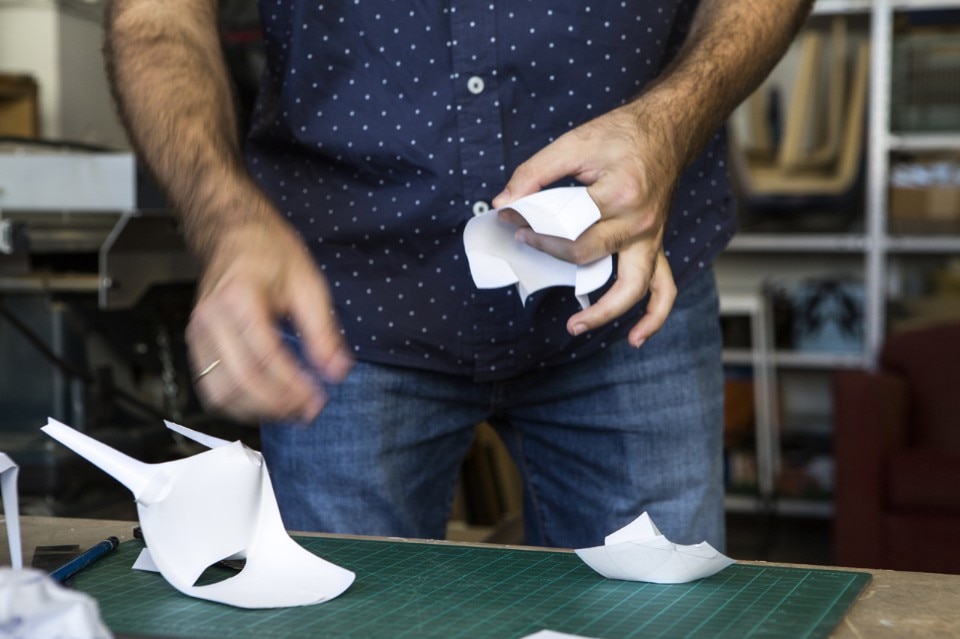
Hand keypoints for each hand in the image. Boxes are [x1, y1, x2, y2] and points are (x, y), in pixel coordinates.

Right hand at [186, 202, 352, 422]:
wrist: (232, 233)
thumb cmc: (269, 252)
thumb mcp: (308, 283)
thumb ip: (322, 331)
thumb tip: (336, 372)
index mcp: (239, 299)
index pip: (264, 357)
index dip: (292, 387)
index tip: (318, 399)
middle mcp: (211, 320)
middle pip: (240, 381)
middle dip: (277, 404)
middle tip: (308, 410)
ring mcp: (197, 334)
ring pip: (221, 392)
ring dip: (257, 411)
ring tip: (290, 410)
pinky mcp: (195, 345)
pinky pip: (211, 388)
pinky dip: (238, 404)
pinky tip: (266, 403)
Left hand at [492, 101, 680, 346]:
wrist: (666, 131)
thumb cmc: (622, 135)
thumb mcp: (574, 142)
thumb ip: (535, 172)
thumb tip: (503, 202)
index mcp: (620, 194)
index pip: (567, 225)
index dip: (534, 226)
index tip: (511, 218)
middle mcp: (640, 222)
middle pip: (587, 255)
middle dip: (549, 252)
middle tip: (523, 242)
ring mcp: (652, 238)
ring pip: (634, 288)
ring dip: (605, 313)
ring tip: (575, 326)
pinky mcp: (655, 246)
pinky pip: (663, 290)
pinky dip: (653, 317)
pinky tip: (635, 338)